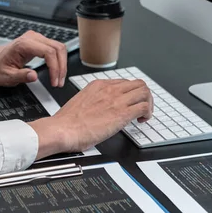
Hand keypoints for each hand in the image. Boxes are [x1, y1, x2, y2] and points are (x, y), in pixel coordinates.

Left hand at [0, 31, 66, 86]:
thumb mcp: (7, 76)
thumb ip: (21, 76)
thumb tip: (34, 76)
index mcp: (23, 44)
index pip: (49, 52)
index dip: (55, 68)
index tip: (55, 81)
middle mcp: (31, 38)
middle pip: (57, 48)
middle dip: (61, 67)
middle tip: (59, 82)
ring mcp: (36, 38)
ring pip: (59, 47)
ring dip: (62, 64)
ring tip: (59, 79)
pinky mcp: (39, 42)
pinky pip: (55, 49)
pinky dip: (58, 60)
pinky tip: (56, 71)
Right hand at [29, 79, 152, 158]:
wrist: (63, 129)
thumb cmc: (67, 122)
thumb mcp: (81, 102)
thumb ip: (94, 101)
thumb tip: (100, 109)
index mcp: (98, 85)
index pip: (123, 83)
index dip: (130, 94)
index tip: (129, 104)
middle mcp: (109, 89)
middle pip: (138, 83)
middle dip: (143, 96)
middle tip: (141, 108)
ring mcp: (117, 100)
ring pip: (144, 91)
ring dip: (148, 103)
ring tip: (144, 114)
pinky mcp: (122, 113)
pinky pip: (144, 106)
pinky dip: (147, 113)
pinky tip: (141, 121)